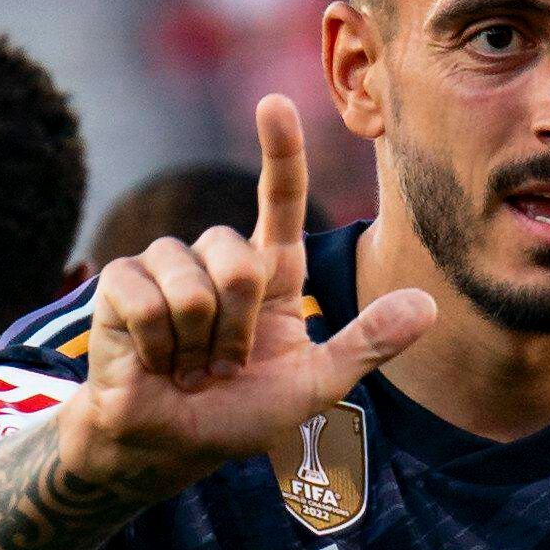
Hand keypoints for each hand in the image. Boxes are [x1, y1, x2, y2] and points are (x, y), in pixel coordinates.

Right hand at [79, 94, 434, 492]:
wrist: (170, 446)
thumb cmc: (241, 414)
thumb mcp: (316, 386)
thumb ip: (367, 345)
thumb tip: (428, 306)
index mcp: (270, 271)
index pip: (279, 199)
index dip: (280, 152)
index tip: (276, 103)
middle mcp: (217, 257)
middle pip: (239, 261)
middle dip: (237, 329)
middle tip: (225, 367)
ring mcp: (166, 265)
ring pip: (193, 284)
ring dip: (197, 344)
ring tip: (188, 367)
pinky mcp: (121, 283)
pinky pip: (146, 300)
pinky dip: (158, 346)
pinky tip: (154, 362)